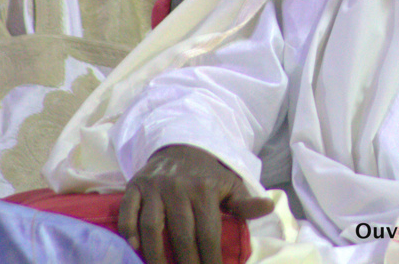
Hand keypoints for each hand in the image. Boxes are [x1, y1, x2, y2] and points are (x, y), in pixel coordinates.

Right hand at [119, 144, 274, 263]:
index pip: (208, 233)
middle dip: (186, 261)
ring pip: (153, 225)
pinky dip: (129, 229)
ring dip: (155, 253)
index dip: (211, 258)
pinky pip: (128, 210)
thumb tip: (269, 207)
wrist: (180, 146)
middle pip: (182, 234)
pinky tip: (134, 247)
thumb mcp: (230, 184)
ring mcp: (155, 187)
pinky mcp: (135, 186)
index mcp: (205, 190)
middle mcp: (179, 188)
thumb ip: (245, 202)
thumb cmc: (207, 174)